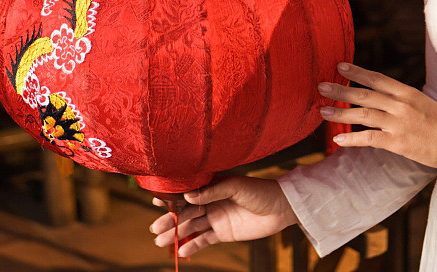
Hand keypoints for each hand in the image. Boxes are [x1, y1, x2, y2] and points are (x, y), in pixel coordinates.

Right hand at [150, 175, 296, 257]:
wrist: (281, 209)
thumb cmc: (260, 191)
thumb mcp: (237, 186)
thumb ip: (213, 192)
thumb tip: (188, 196)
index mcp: (214, 185)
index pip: (189, 191)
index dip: (173, 196)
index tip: (156, 200)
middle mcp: (213, 201)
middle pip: (187, 211)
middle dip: (171, 219)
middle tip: (155, 228)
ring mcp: (217, 217)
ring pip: (192, 226)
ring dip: (177, 234)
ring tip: (161, 241)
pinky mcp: (223, 233)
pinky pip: (204, 240)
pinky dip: (192, 246)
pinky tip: (182, 251)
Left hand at [319, 62, 436, 168]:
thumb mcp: (421, 101)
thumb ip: (399, 98)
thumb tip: (379, 94)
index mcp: (406, 92)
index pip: (376, 78)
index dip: (357, 72)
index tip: (339, 66)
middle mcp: (400, 105)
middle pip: (365, 94)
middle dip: (341, 90)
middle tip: (322, 86)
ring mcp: (398, 123)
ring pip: (364, 114)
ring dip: (341, 112)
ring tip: (323, 111)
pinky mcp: (397, 143)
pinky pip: (370, 138)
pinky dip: (352, 138)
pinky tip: (338, 139)